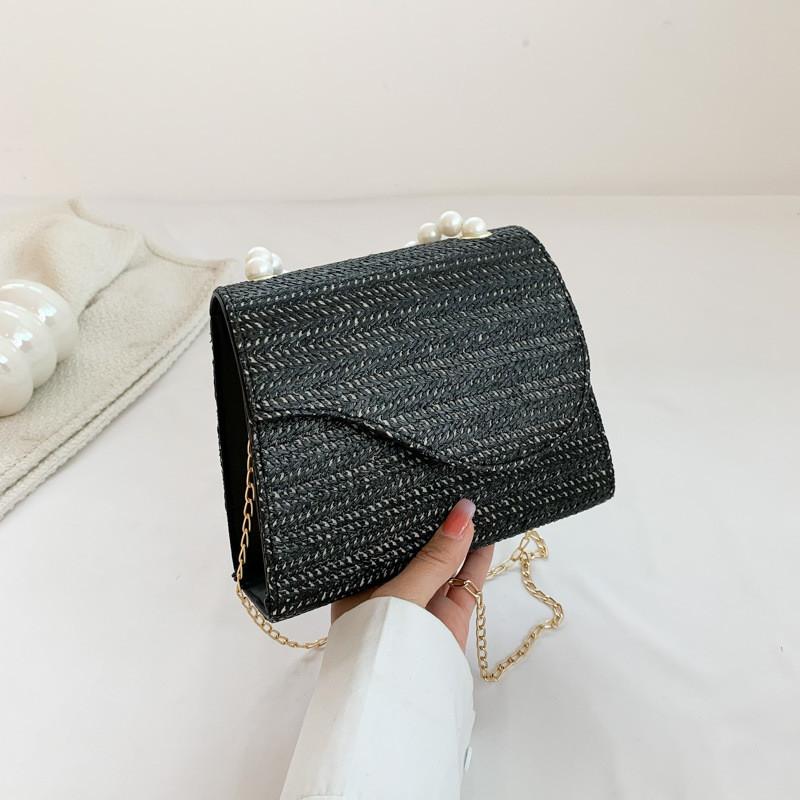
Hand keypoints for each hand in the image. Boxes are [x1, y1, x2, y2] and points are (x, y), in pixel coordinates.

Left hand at [331, 499, 493, 650]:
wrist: (398, 703)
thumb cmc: (381, 639)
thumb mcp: (401, 590)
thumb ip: (435, 555)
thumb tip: (464, 510)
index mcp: (361, 581)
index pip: (382, 540)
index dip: (401, 515)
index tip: (416, 485)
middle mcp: (390, 589)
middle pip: (416, 549)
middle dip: (435, 523)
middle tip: (451, 486)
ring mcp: (422, 602)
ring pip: (444, 563)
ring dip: (460, 537)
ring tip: (475, 501)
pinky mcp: (449, 616)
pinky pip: (465, 581)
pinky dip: (478, 559)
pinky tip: (488, 532)